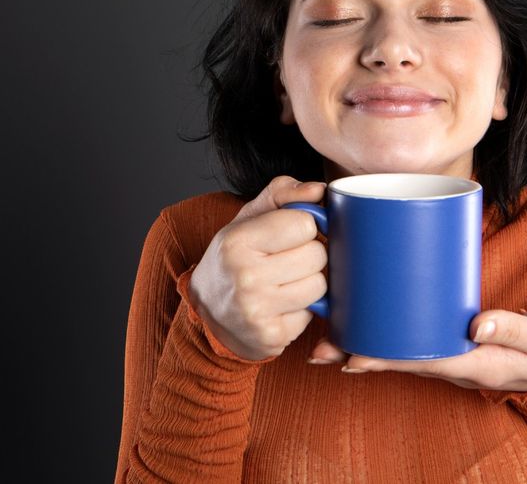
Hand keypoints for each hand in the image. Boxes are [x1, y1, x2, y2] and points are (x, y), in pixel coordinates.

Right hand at [189, 176, 327, 360]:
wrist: (206, 309)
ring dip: (309, 282)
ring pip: (320, 285)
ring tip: (284, 280)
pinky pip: (312, 314)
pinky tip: (280, 305)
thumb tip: (319, 190)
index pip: (306, 224)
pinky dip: (301, 309)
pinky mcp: (271, 336)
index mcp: (238, 240)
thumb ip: (284, 192)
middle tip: (286, 259)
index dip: (303, 226)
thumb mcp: (250, 216)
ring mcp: (257, 310)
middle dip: (309, 254)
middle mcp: (245, 276)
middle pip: (318, 255)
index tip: (288, 233)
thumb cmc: (235, 255)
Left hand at [309, 309, 526, 391]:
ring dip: (364, 345)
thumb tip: (478, 325)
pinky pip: (412, 337)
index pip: (423, 361)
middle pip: (400, 358)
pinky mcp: (448, 336)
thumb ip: (517, 330)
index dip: (386, 358)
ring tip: (327, 340)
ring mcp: (449, 351)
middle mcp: (454, 362)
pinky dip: (384, 331)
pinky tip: (363, 322)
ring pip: (401, 350)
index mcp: (475, 364)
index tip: (353, 356)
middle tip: (320, 350)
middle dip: (361, 354)